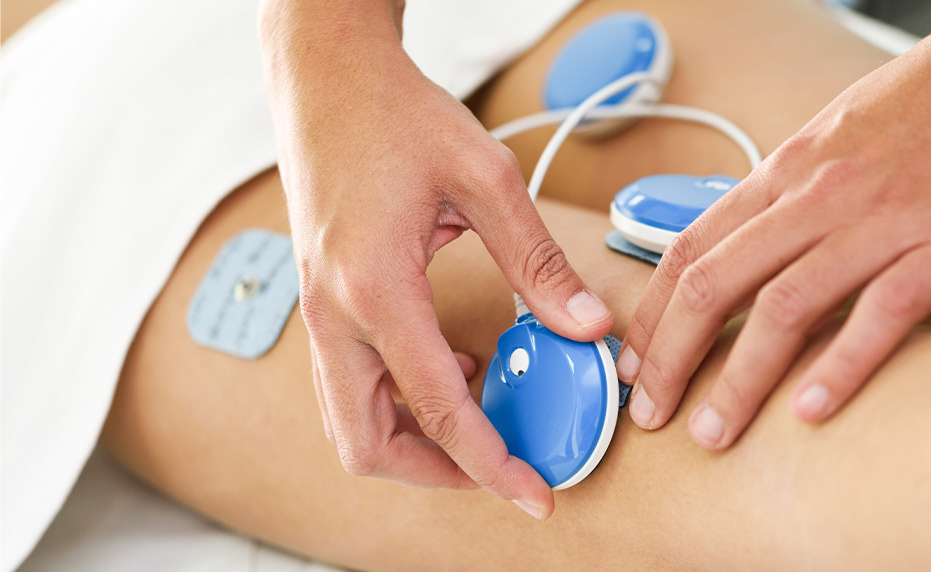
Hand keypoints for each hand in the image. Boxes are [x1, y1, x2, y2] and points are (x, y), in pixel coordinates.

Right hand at [261, 0, 612, 517]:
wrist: (326, 77)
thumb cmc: (396, 114)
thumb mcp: (485, 179)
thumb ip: (537, 264)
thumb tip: (587, 328)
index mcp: (374, 289)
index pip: (437, 411)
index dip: (491, 466)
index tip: (534, 496)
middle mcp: (333, 314)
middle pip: (369, 445)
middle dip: (436, 473)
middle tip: (502, 465)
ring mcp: (318, 311)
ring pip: (350, 421)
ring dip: (413, 440)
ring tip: (482, 415)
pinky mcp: (321, 301)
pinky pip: (349, 383)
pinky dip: (398, 400)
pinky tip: (452, 367)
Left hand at [617, 0, 930, 447]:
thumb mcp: (835, 134)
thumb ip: (790, 193)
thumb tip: (751, 243)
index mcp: (788, 170)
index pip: (691, 247)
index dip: (652, 314)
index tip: (633, 364)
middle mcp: (819, 195)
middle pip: (715, 285)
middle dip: (669, 360)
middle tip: (650, 416)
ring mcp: (882, 220)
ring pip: (783, 309)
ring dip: (737, 382)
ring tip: (711, 435)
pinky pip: (880, 315)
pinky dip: (840, 368)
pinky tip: (809, 413)